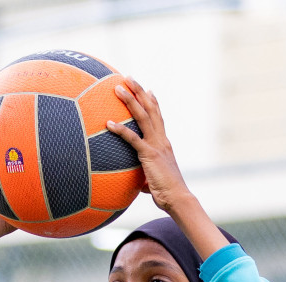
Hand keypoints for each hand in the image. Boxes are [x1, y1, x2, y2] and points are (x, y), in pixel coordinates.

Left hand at [106, 77, 190, 213]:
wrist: (177, 198)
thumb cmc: (166, 193)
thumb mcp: (154, 178)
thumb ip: (146, 174)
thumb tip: (139, 181)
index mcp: (164, 143)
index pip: (159, 117)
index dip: (153, 102)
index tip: (148, 89)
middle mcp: (162, 139)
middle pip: (150, 109)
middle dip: (139, 92)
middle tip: (128, 78)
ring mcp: (156, 145)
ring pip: (142, 117)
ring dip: (130, 100)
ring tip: (118, 88)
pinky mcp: (149, 155)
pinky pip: (132, 139)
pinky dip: (120, 130)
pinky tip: (108, 123)